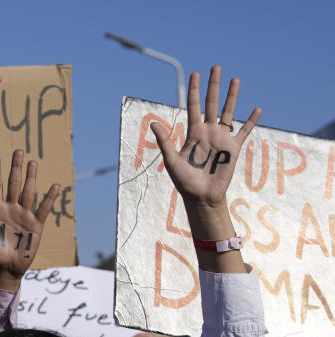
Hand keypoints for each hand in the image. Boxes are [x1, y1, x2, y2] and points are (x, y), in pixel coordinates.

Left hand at [0, 150, 59, 291]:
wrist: (3, 269)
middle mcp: (11, 209)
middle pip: (14, 184)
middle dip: (16, 168)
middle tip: (18, 150)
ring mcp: (24, 216)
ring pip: (28, 192)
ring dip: (31, 178)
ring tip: (33, 162)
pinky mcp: (35, 226)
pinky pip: (43, 209)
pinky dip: (49, 198)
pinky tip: (55, 186)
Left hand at [151, 67, 258, 210]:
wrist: (202, 197)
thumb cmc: (184, 181)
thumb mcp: (172, 161)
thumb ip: (165, 141)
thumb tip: (153, 123)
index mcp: (193, 133)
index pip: (194, 106)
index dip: (194, 91)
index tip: (194, 74)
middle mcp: (208, 132)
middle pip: (211, 104)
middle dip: (213, 86)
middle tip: (215, 67)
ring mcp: (222, 138)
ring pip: (228, 112)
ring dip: (232, 96)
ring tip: (235, 79)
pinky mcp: (233, 148)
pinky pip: (245, 131)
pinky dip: (251, 121)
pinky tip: (257, 109)